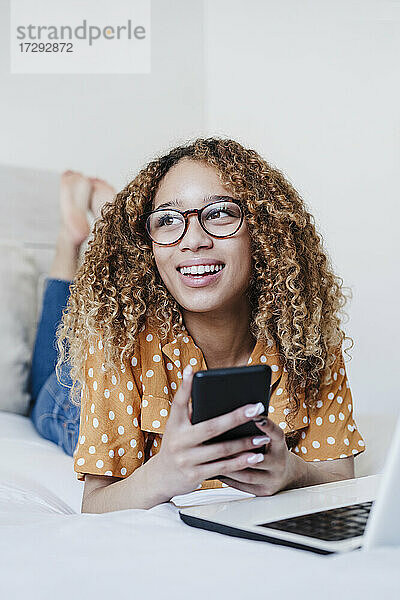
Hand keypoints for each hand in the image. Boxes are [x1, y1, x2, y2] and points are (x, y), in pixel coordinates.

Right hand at [149, 365, 269, 500]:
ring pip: (221, 450)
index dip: (185, 386)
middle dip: (236, 417)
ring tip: (263, 437)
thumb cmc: (177, 446)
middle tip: (257, 408)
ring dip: (244, 443)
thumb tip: (216, 396)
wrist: (161, 478)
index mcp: (174, 424)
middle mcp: (178, 441)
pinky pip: (223, 467)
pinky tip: (255, 456)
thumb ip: (193, 415)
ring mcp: (186, 459)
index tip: (193, 369)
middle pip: (210, 427)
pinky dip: (240, 462)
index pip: (179, 402)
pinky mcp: (194, 475)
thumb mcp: (178, 429)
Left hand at [218, 417, 302, 495]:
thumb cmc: (272, 451)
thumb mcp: (272, 439)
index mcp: (281, 446)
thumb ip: (260, 430)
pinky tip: (216, 471)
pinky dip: (229, 479)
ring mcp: (273, 480)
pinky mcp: (264, 491)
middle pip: (257, 458)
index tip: (255, 416)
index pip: (277, 434)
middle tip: (219, 443)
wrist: (289, 475)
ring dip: (229, 467)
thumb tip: (235, 416)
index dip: (267, 425)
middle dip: (237, 452)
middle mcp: (279, 463)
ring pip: (247, 475)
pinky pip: (243, 486)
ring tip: (213, 460)